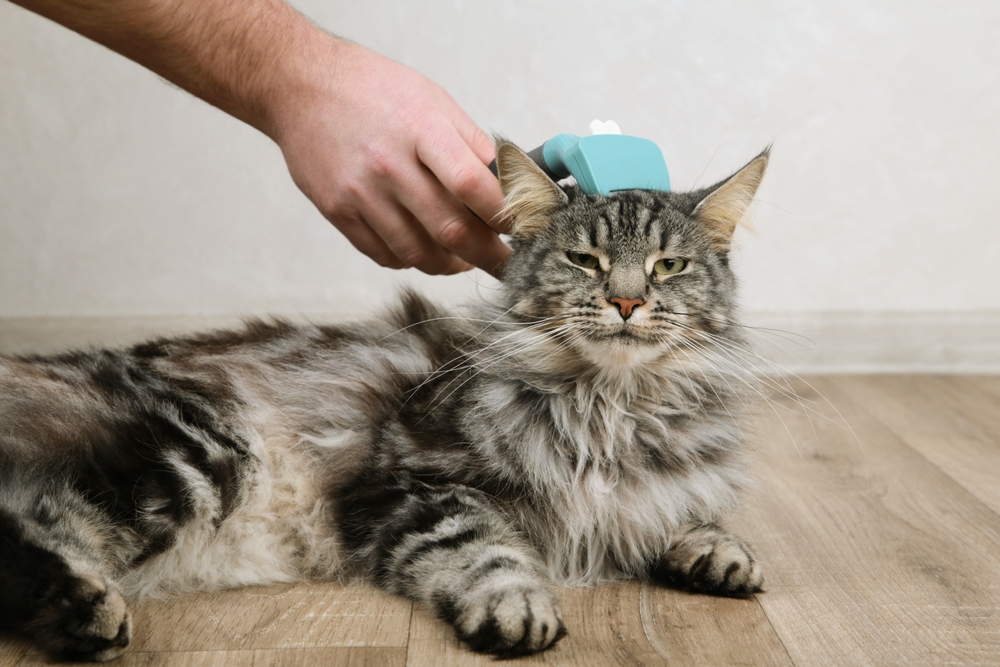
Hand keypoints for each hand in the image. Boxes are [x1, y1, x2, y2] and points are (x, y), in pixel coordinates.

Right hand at [268, 38, 510, 276]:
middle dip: (487, 255)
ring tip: (463, 259)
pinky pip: (383, 254)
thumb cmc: (371, 90)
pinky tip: (424, 250)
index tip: (519, 229)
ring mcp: (360, 192)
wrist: (300, 86)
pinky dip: (411, 260)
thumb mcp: (431, 98)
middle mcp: (389, 164)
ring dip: (450, 264)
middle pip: (450, 228)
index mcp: (420, 130)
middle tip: (505, 264)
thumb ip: (471, 141)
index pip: (472, 186)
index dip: (503, 215)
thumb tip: (505, 183)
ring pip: (417, 252)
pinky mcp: (337, 211)